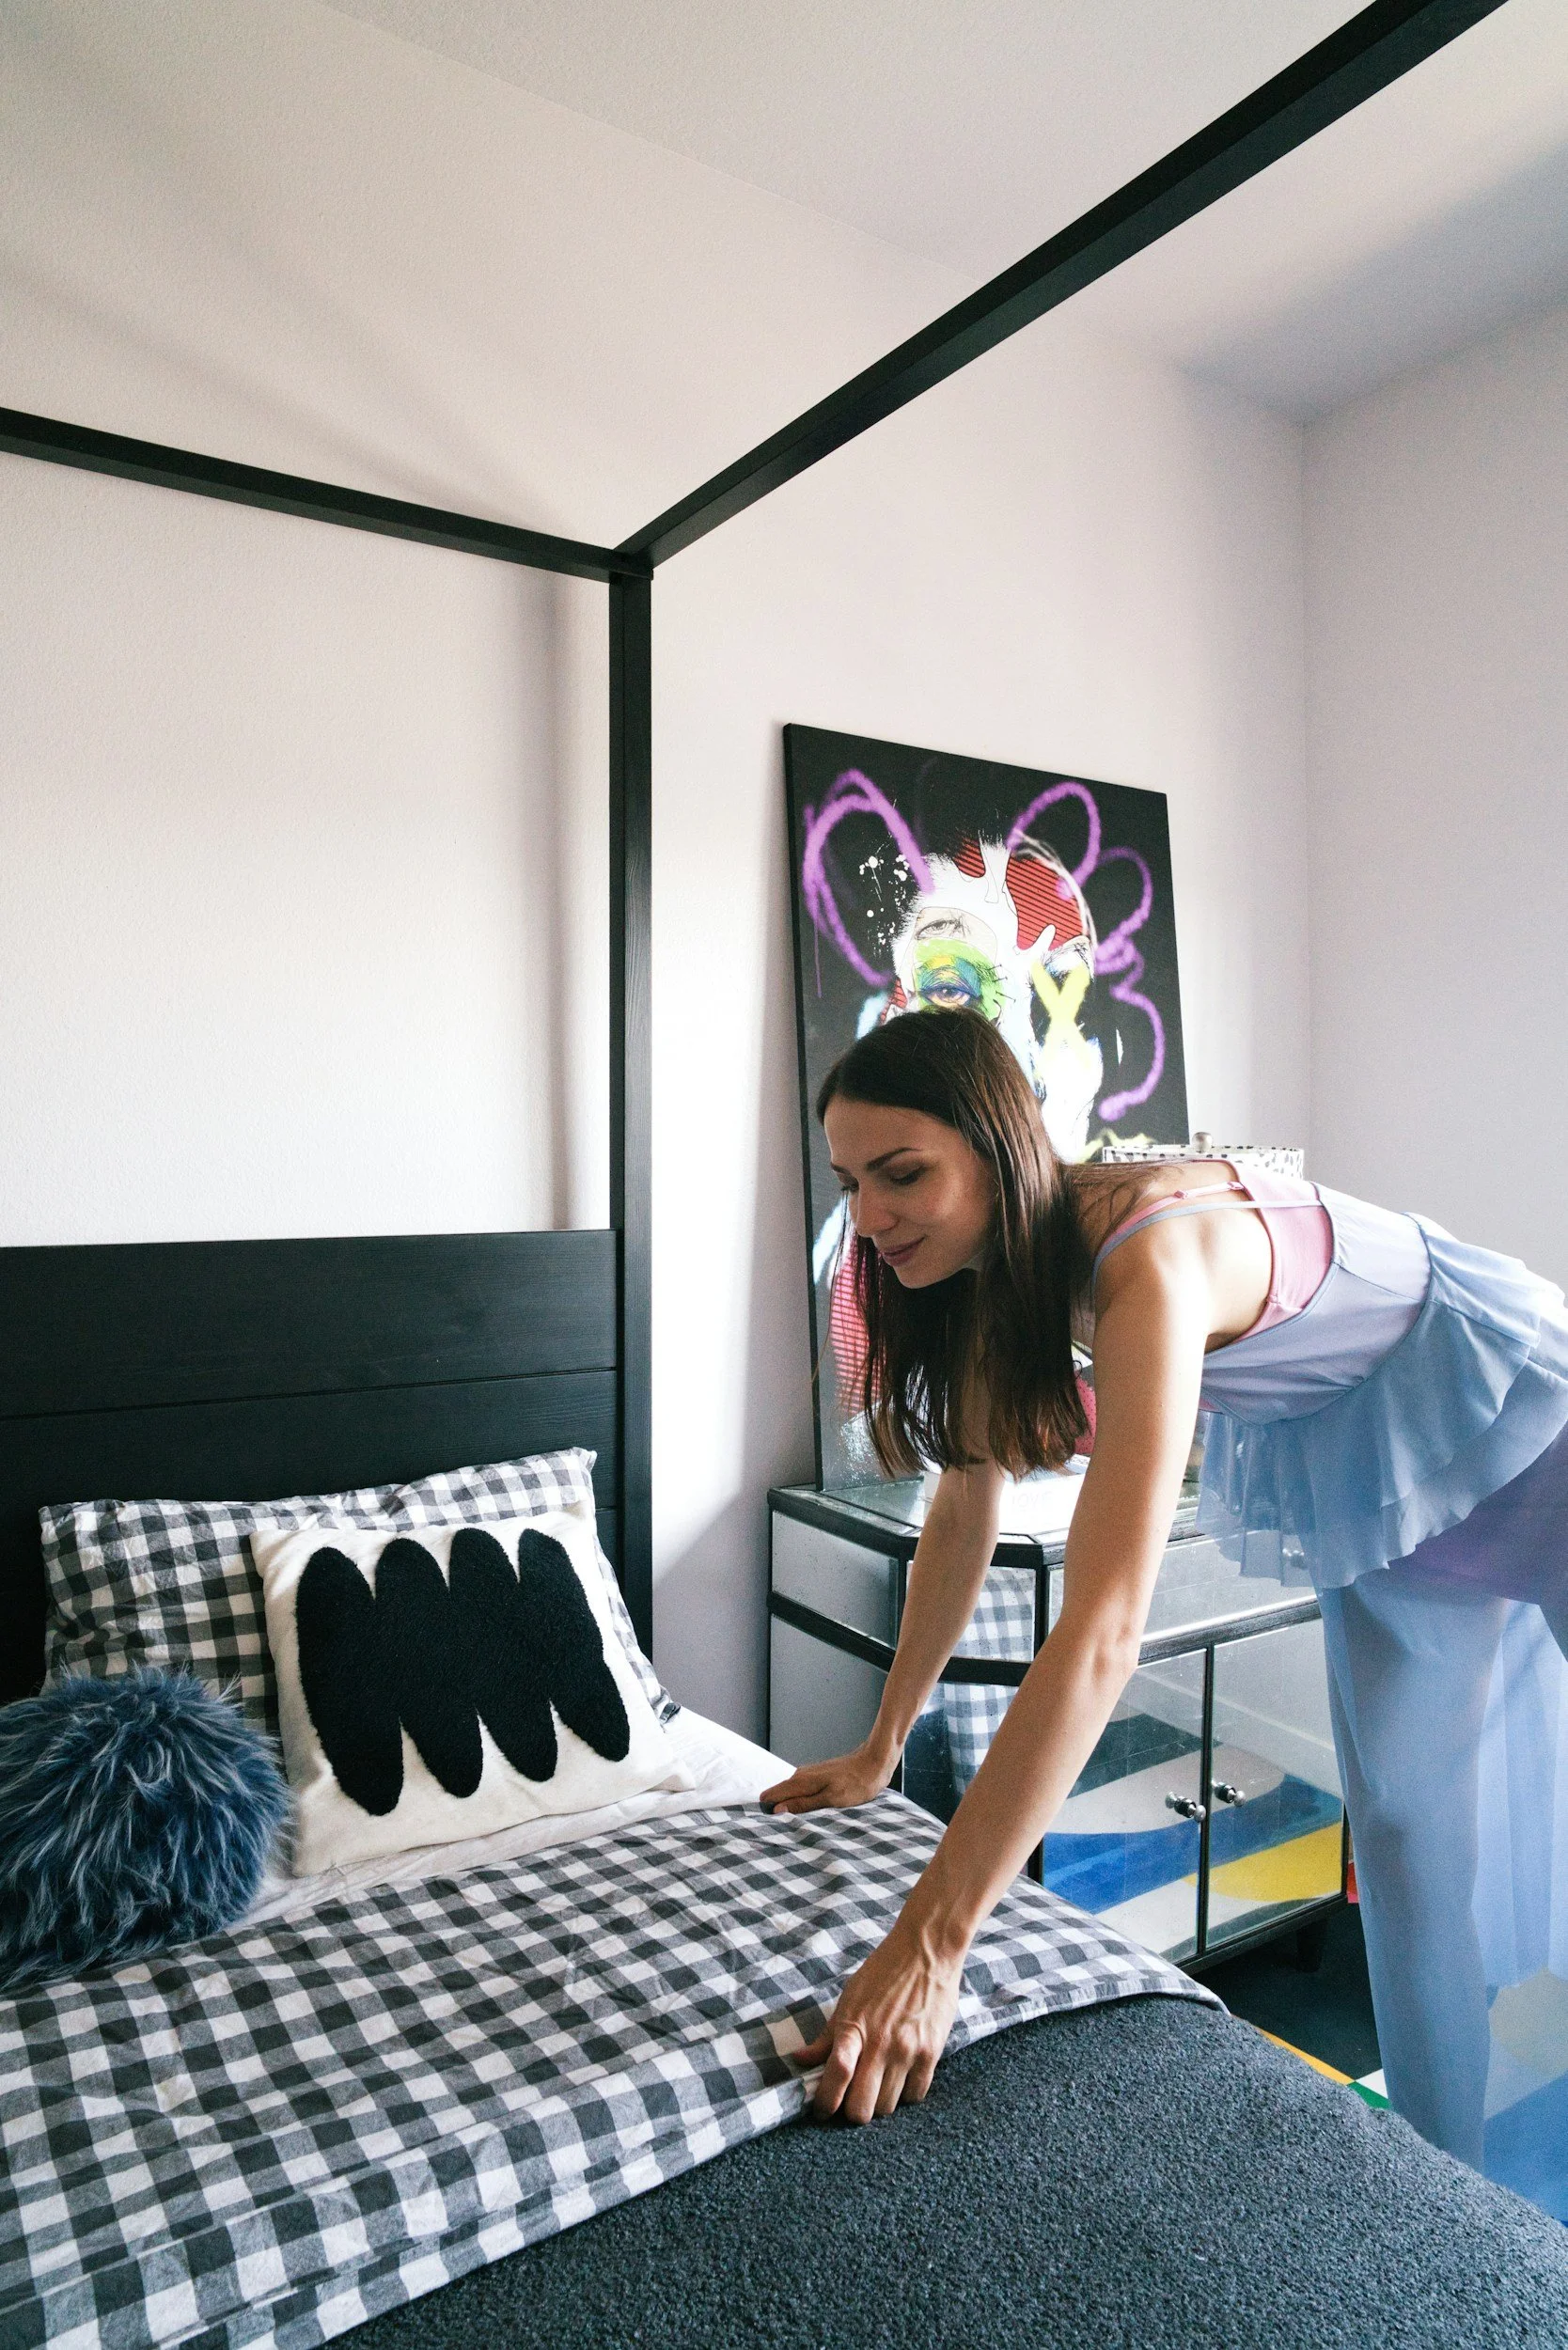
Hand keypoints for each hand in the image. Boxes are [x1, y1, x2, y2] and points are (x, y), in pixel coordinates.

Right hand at [759, 1741, 893, 1816]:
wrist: (874, 1763)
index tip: (769, 1829)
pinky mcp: (817, 1778)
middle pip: (777, 1796)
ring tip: (798, 1827)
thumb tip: (777, 1810)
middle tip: (786, 1833)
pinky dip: (801, 1804)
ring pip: (789, 1795)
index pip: (769, 1796)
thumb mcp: (831, 1800)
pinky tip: (811, 1814)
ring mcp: (808, 1776)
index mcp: (800, 1782)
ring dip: (791, 1810)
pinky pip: (800, 1793)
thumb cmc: (857, 1784)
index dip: (766, 1812)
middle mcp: (800, 1776)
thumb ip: (803, 1804)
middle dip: (778, 1813)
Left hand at [797, 1915, 964, 2122]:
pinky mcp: (931, 2053)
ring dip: (880, 2102)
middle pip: (862, 2107)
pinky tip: (900, 2078)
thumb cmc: (883, 1971)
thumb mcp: (849, 1998)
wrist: (927, 1951)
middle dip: (853, 2111)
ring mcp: (908, 2051)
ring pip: (888, 2107)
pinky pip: (915, 2095)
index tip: (821, 2111)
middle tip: (852, 2100)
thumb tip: (799, 2059)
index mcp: (854, 2028)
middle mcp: (881, 2044)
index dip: (824, 2102)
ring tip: (878, 2084)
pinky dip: (905, 2094)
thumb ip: (827, 2035)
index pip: (836, 2075)